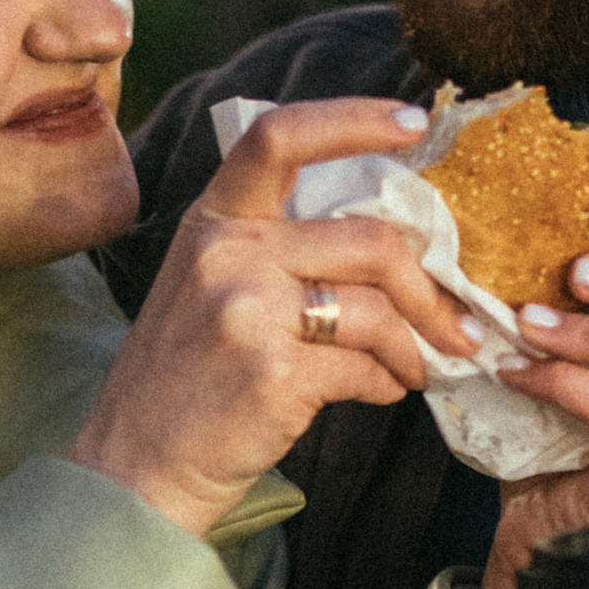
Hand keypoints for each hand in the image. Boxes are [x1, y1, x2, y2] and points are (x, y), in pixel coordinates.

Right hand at [72, 99, 476, 534]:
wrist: (135, 469)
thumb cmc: (182, 382)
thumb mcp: (207, 289)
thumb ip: (277, 251)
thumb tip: (390, 246)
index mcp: (213, 222)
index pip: (280, 137)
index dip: (354, 120)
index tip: (413, 124)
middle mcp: (227, 255)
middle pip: (369, 241)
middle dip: (427, 288)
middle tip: (453, 324)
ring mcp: (248, 314)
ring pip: (377, 310)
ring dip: (413, 347)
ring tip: (414, 368)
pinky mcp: (274, 375)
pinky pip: (367, 367)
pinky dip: (388, 382)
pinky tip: (379, 391)